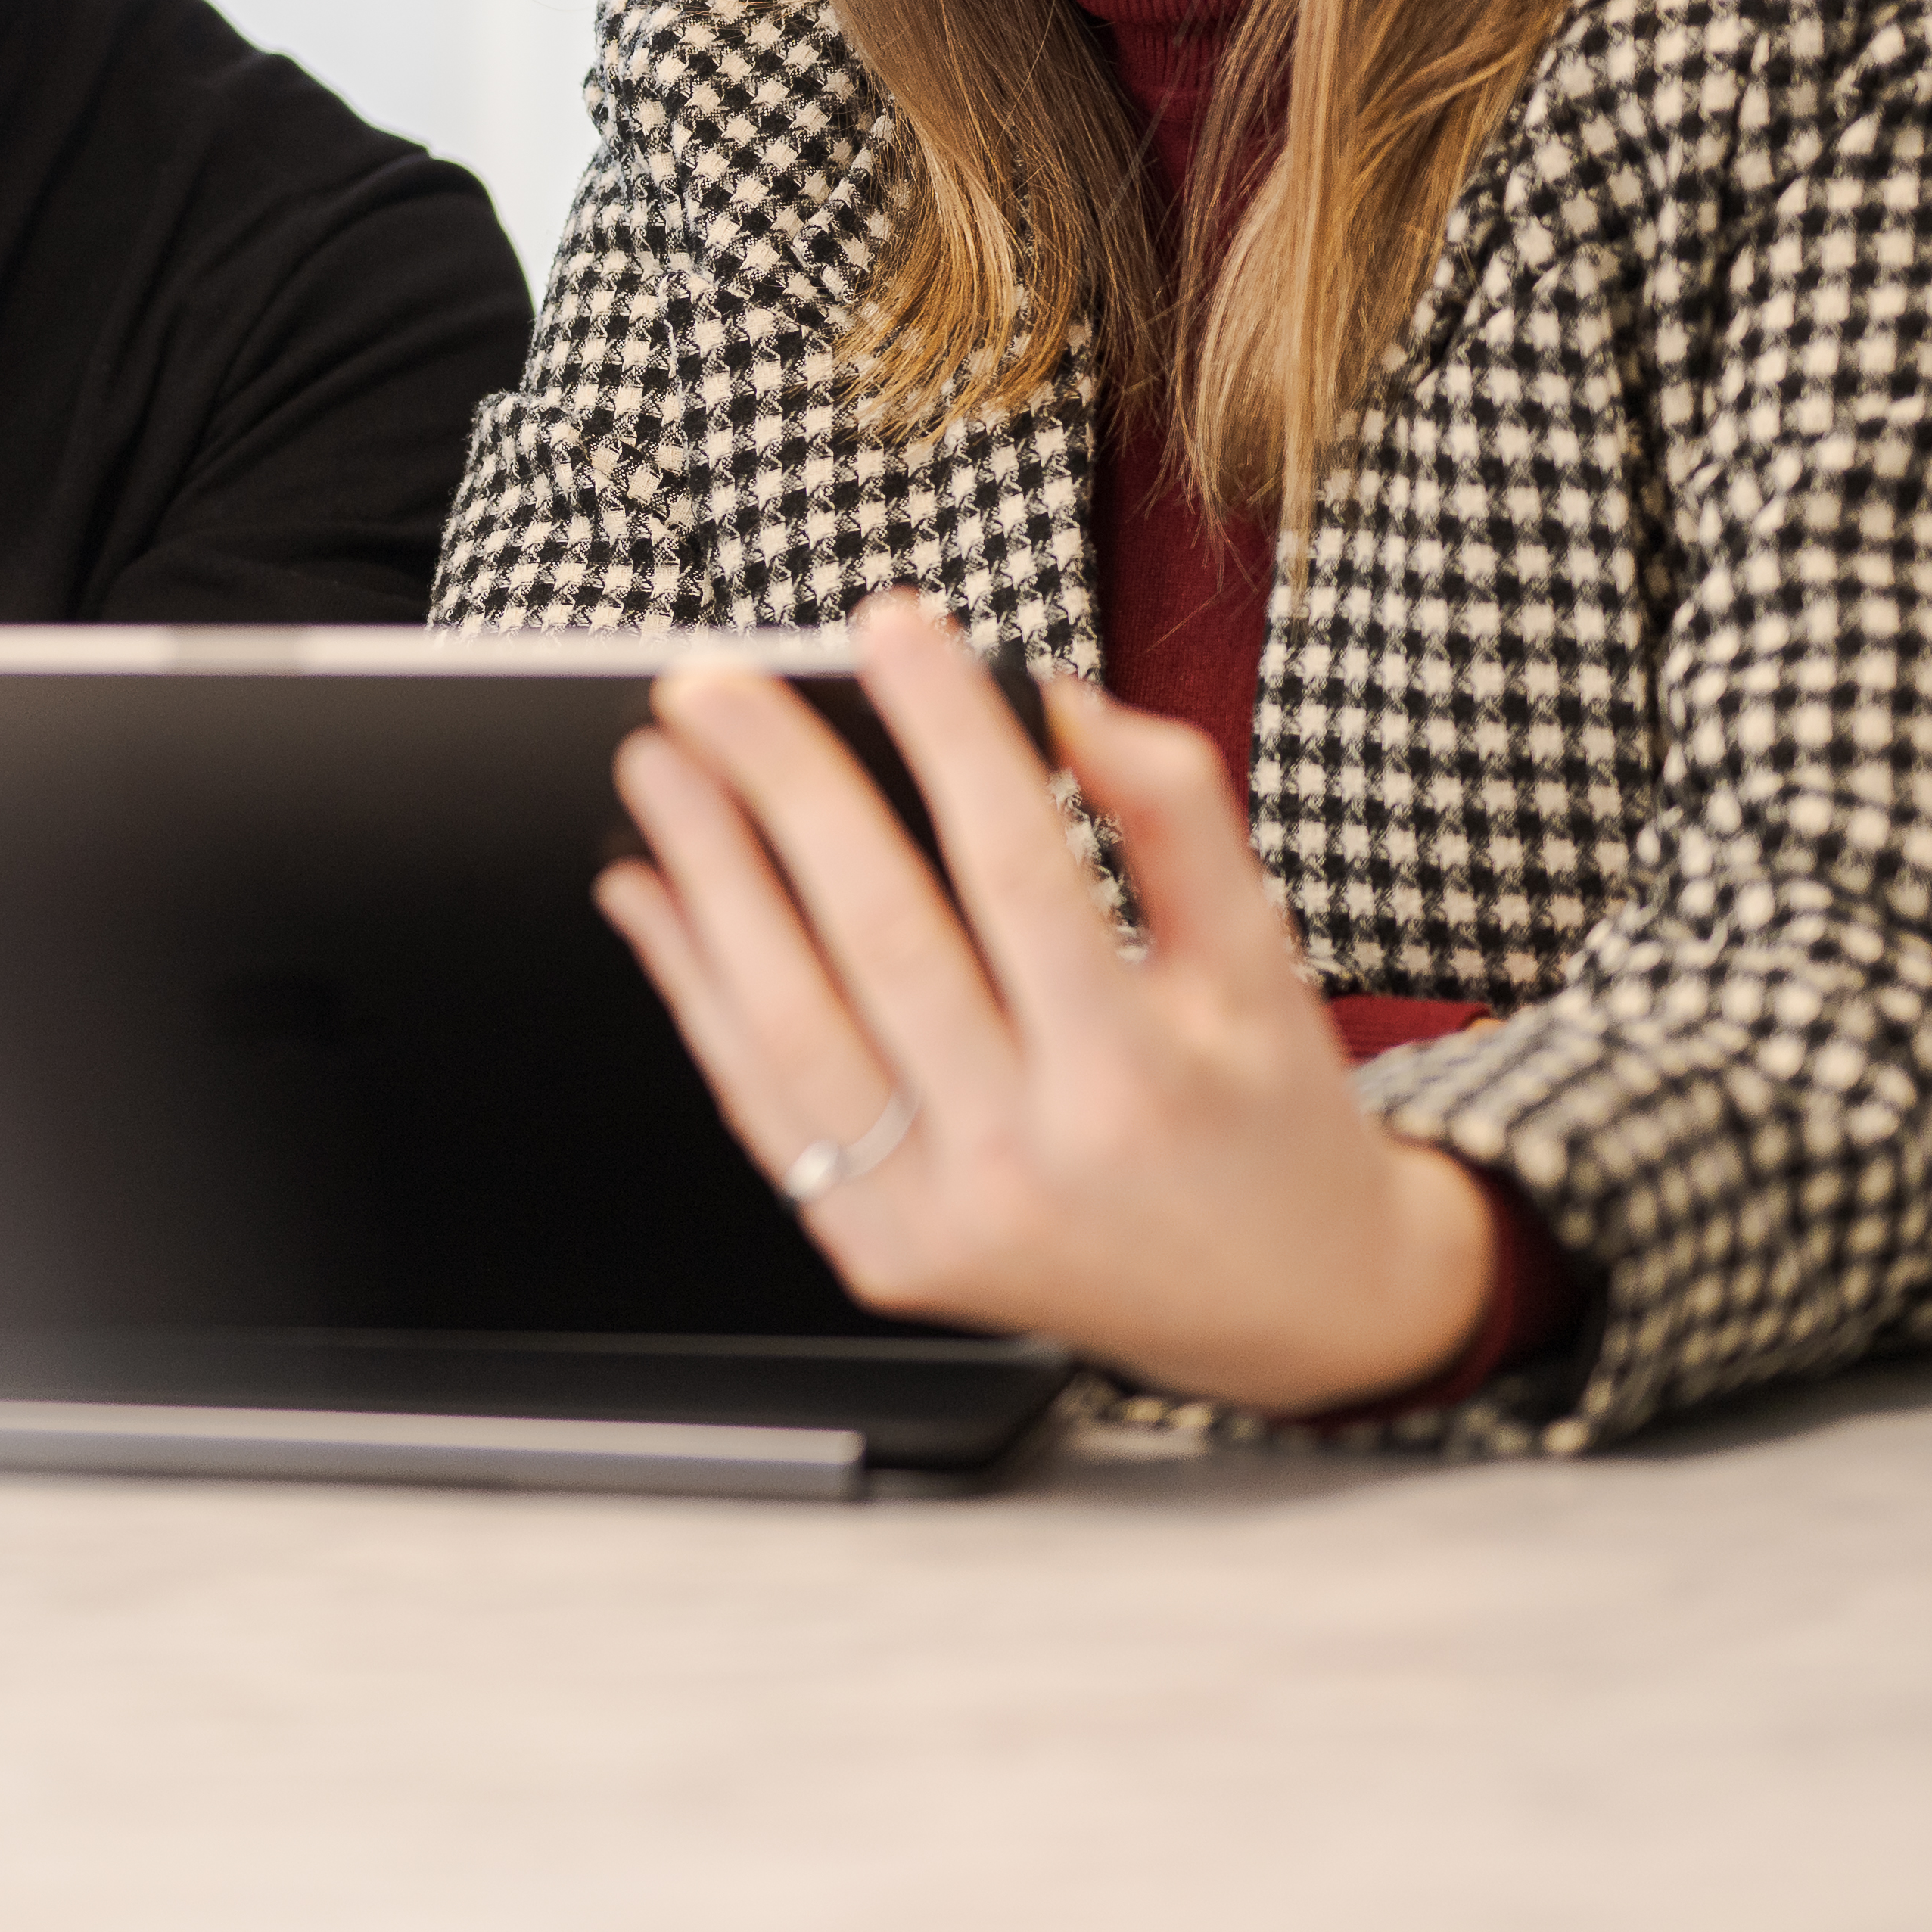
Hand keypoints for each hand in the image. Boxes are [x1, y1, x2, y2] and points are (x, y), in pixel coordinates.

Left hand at [601, 588, 1500, 1414]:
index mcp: (1144, 1075)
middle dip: (785, 794)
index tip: (889, 628)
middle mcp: (1034, 1160)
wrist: (1279, 1303)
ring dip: (708, 883)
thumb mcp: (1262, 956)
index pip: (1021, 872)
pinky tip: (651, 894)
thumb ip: (1174, 813)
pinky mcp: (878, 1254)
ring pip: (793, 1028)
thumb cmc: (1260, 1104)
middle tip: (711, 685)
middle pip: (884, 941)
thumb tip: (1054, 697)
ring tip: (657, 768)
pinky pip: (764, 1105)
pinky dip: (695, 991)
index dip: (948, 737)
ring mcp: (943, 1221)